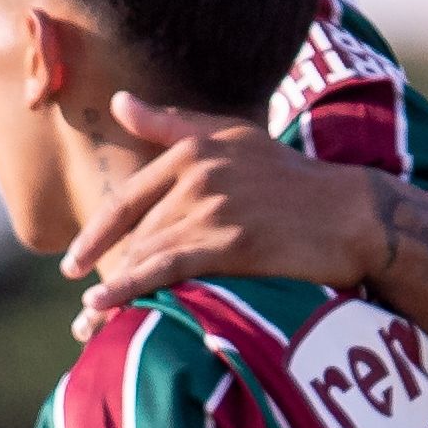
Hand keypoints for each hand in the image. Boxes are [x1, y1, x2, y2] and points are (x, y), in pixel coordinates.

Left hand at [65, 95, 390, 335]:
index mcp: (193, 151)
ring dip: (113, 294)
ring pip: (147, 255)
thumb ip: (172, 124)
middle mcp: (197, 175)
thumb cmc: (295, 179)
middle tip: (85, 316)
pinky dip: (130, 287)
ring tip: (90, 326)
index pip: (128, 200)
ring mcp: (213, 208)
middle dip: (108, 277)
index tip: (73, 265)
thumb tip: (118, 101)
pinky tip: (104, 305)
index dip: (96, 235)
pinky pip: (168, 268)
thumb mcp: (234, 137)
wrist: (354, 213)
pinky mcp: (231, 242)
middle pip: (136, 236)